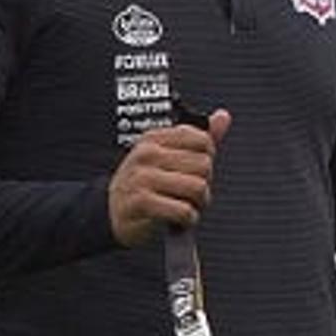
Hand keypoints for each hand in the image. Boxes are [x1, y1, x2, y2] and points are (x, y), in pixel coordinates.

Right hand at [108, 110, 232, 244]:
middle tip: (187, 193)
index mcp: (155, 138)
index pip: (202, 140)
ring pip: (198, 188)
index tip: (193, 170)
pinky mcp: (141, 202)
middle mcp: (147, 154)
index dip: (206, 158)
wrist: (112, 214)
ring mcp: (142, 177)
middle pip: (204, 165)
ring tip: (183, 205)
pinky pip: (184, 210)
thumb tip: (223, 116)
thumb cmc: (145, 185)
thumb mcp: (169, 157)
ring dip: (197, 204)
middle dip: (203, 184)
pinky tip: (177, 219)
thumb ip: (198, 138)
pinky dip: (187, 219)